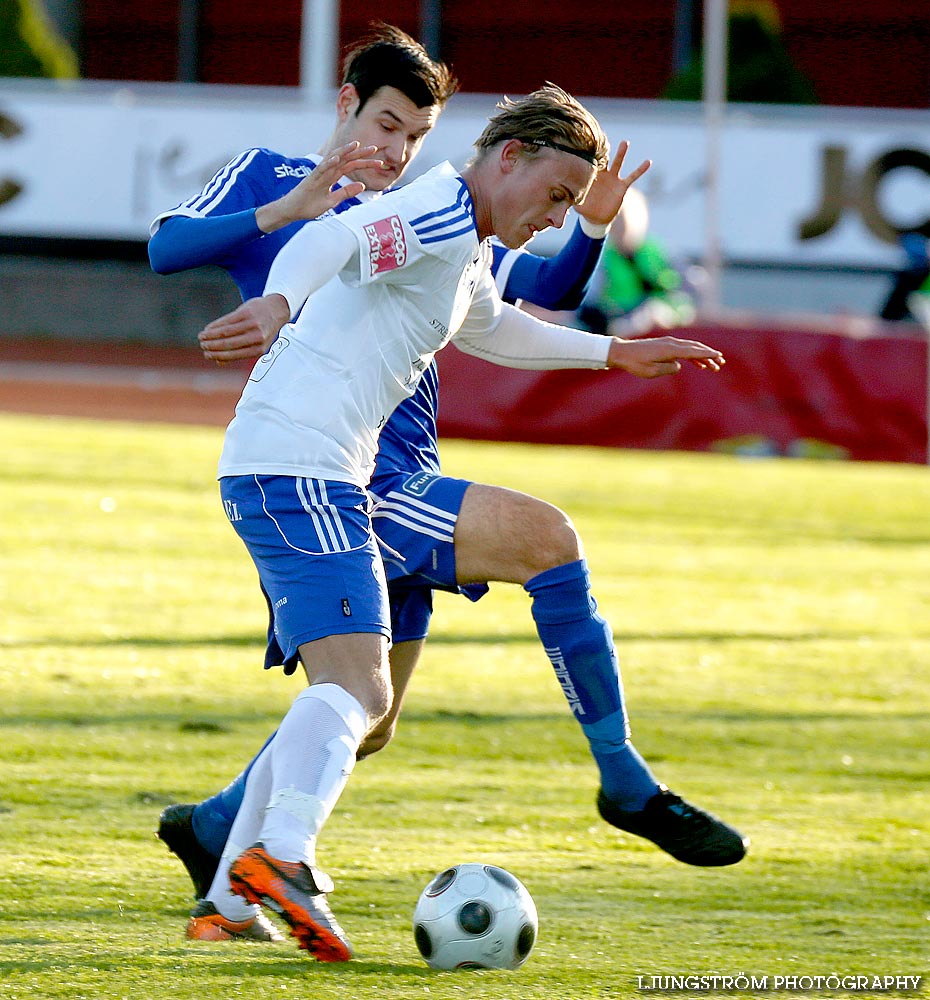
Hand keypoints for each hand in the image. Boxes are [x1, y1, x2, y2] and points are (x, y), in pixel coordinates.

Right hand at [198, 294, 290, 363]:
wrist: (276, 309)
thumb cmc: (264, 330)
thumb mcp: (257, 344)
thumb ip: (240, 353)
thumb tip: (219, 362)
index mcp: (259, 349)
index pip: (235, 354)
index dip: (218, 355)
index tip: (207, 355)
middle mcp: (256, 337)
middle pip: (229, 343)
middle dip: (212, 346)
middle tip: (202, 346)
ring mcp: (252, 324)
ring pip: (226, 332)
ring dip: (211, 335)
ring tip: (202, 337)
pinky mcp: (246, 312)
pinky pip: (227, 320)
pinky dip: (215, 325)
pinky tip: (208, 328)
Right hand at [255, 141, 382, 232]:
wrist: (292, 210)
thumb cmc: (310, 205)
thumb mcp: (332, 200)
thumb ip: (346, 192)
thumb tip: (362, 185)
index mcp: (333, 176)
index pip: (352, 166)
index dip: (365, 163)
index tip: (379, 162)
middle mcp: (327, 171)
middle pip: (346, 159)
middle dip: (360, 153)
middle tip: (375, 148)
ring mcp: (319, 174)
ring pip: (333, 159)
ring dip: (344, 151)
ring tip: (356, 145)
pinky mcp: (311, 179)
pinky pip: (321, 169)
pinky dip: (329, 163)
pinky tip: (338, 158)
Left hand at [577, 140, 650, 227]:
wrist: (597, 217)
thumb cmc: (585, 207)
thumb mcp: (576, 203)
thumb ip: (569, 197)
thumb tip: (558, 196)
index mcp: (590, 176)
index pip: (588, 162)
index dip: (587, 153)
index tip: (583, 141)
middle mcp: (602, 174)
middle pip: (603, 158)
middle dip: (603, 149)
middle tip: (603, 136)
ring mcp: (613, 178)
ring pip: (618, 163)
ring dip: (621, 153)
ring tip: (625, 143)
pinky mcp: (622, 186)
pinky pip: (632, 177)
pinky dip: (640, 170)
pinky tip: (648, 162)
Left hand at [606, 335, 724, 377]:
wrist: (621, 352)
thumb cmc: (635, 363)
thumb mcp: (651, 371)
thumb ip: (668, 369)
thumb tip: (679, 366)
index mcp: (669, 349)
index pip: (693, 351)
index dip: (707, 354)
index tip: (719, 357)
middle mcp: (671, 343)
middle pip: (695, 348)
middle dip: (709, 355)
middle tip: (721, 363)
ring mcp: (668, 343)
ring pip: (690, 349)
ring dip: (702, 356)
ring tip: (713, 366)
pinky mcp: (664, 346)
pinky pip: (682, 350)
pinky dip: (692, 356)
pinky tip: (698, 364)